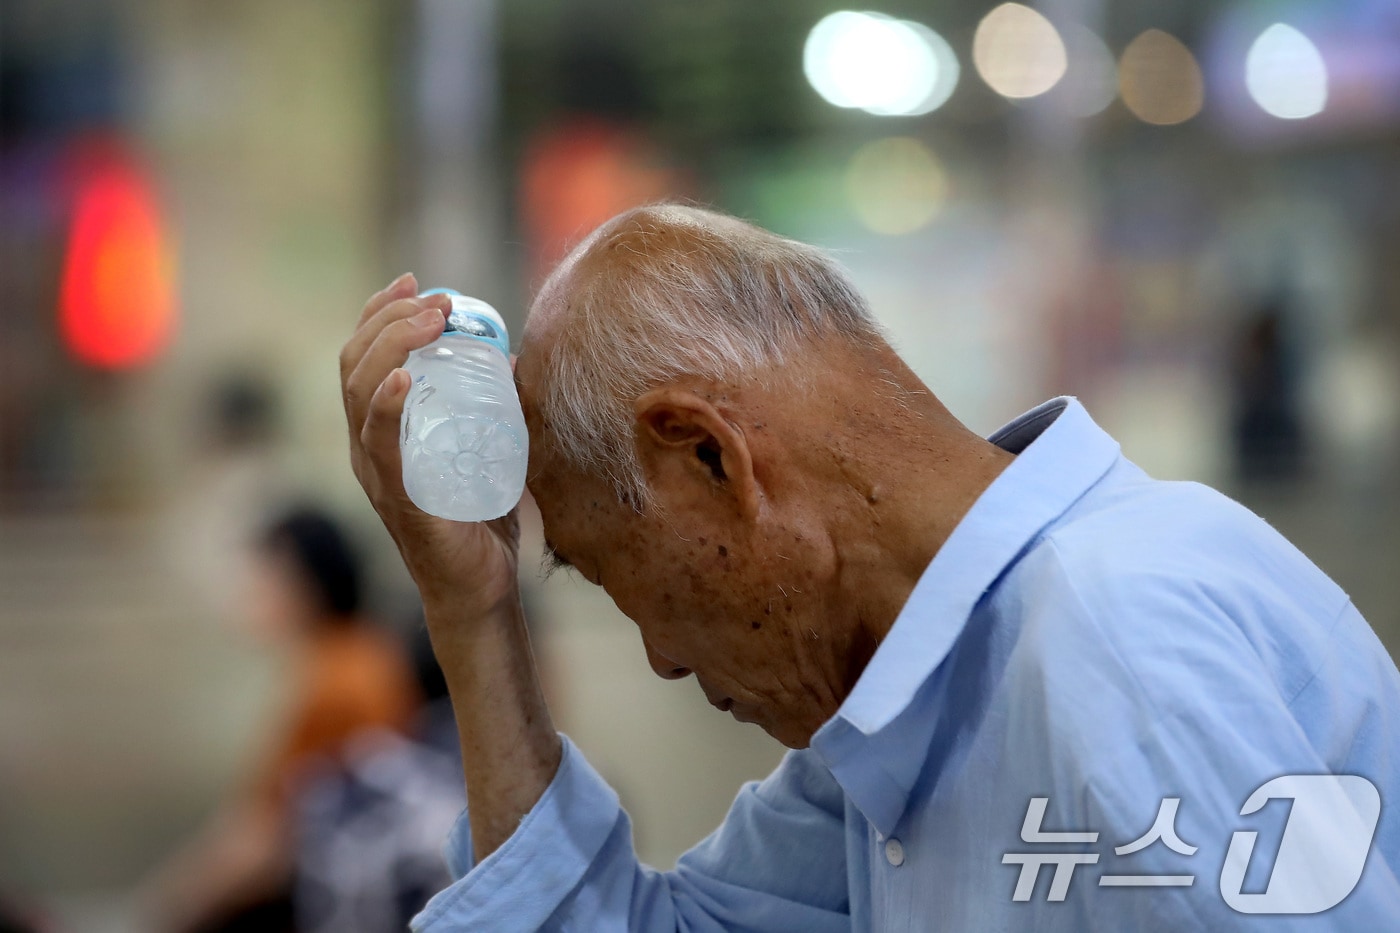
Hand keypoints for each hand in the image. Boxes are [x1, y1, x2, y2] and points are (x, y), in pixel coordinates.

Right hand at [340, 273, 521, 620]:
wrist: (480, 590)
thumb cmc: (480, 524)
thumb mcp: (485, 452)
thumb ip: (492, 411)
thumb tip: (514, 362)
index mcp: (381, 433)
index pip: (361, 358)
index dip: (379, 313)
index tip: (415, 283)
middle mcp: (367, 449)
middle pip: (354, 364)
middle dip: (389, 319)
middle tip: (437, 301)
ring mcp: (379, 474)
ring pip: (360, 394)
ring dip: (393, 346)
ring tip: (431, 321)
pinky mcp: (400, 500)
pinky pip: (382, 448)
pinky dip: (385, 409)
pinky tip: (400, 380)